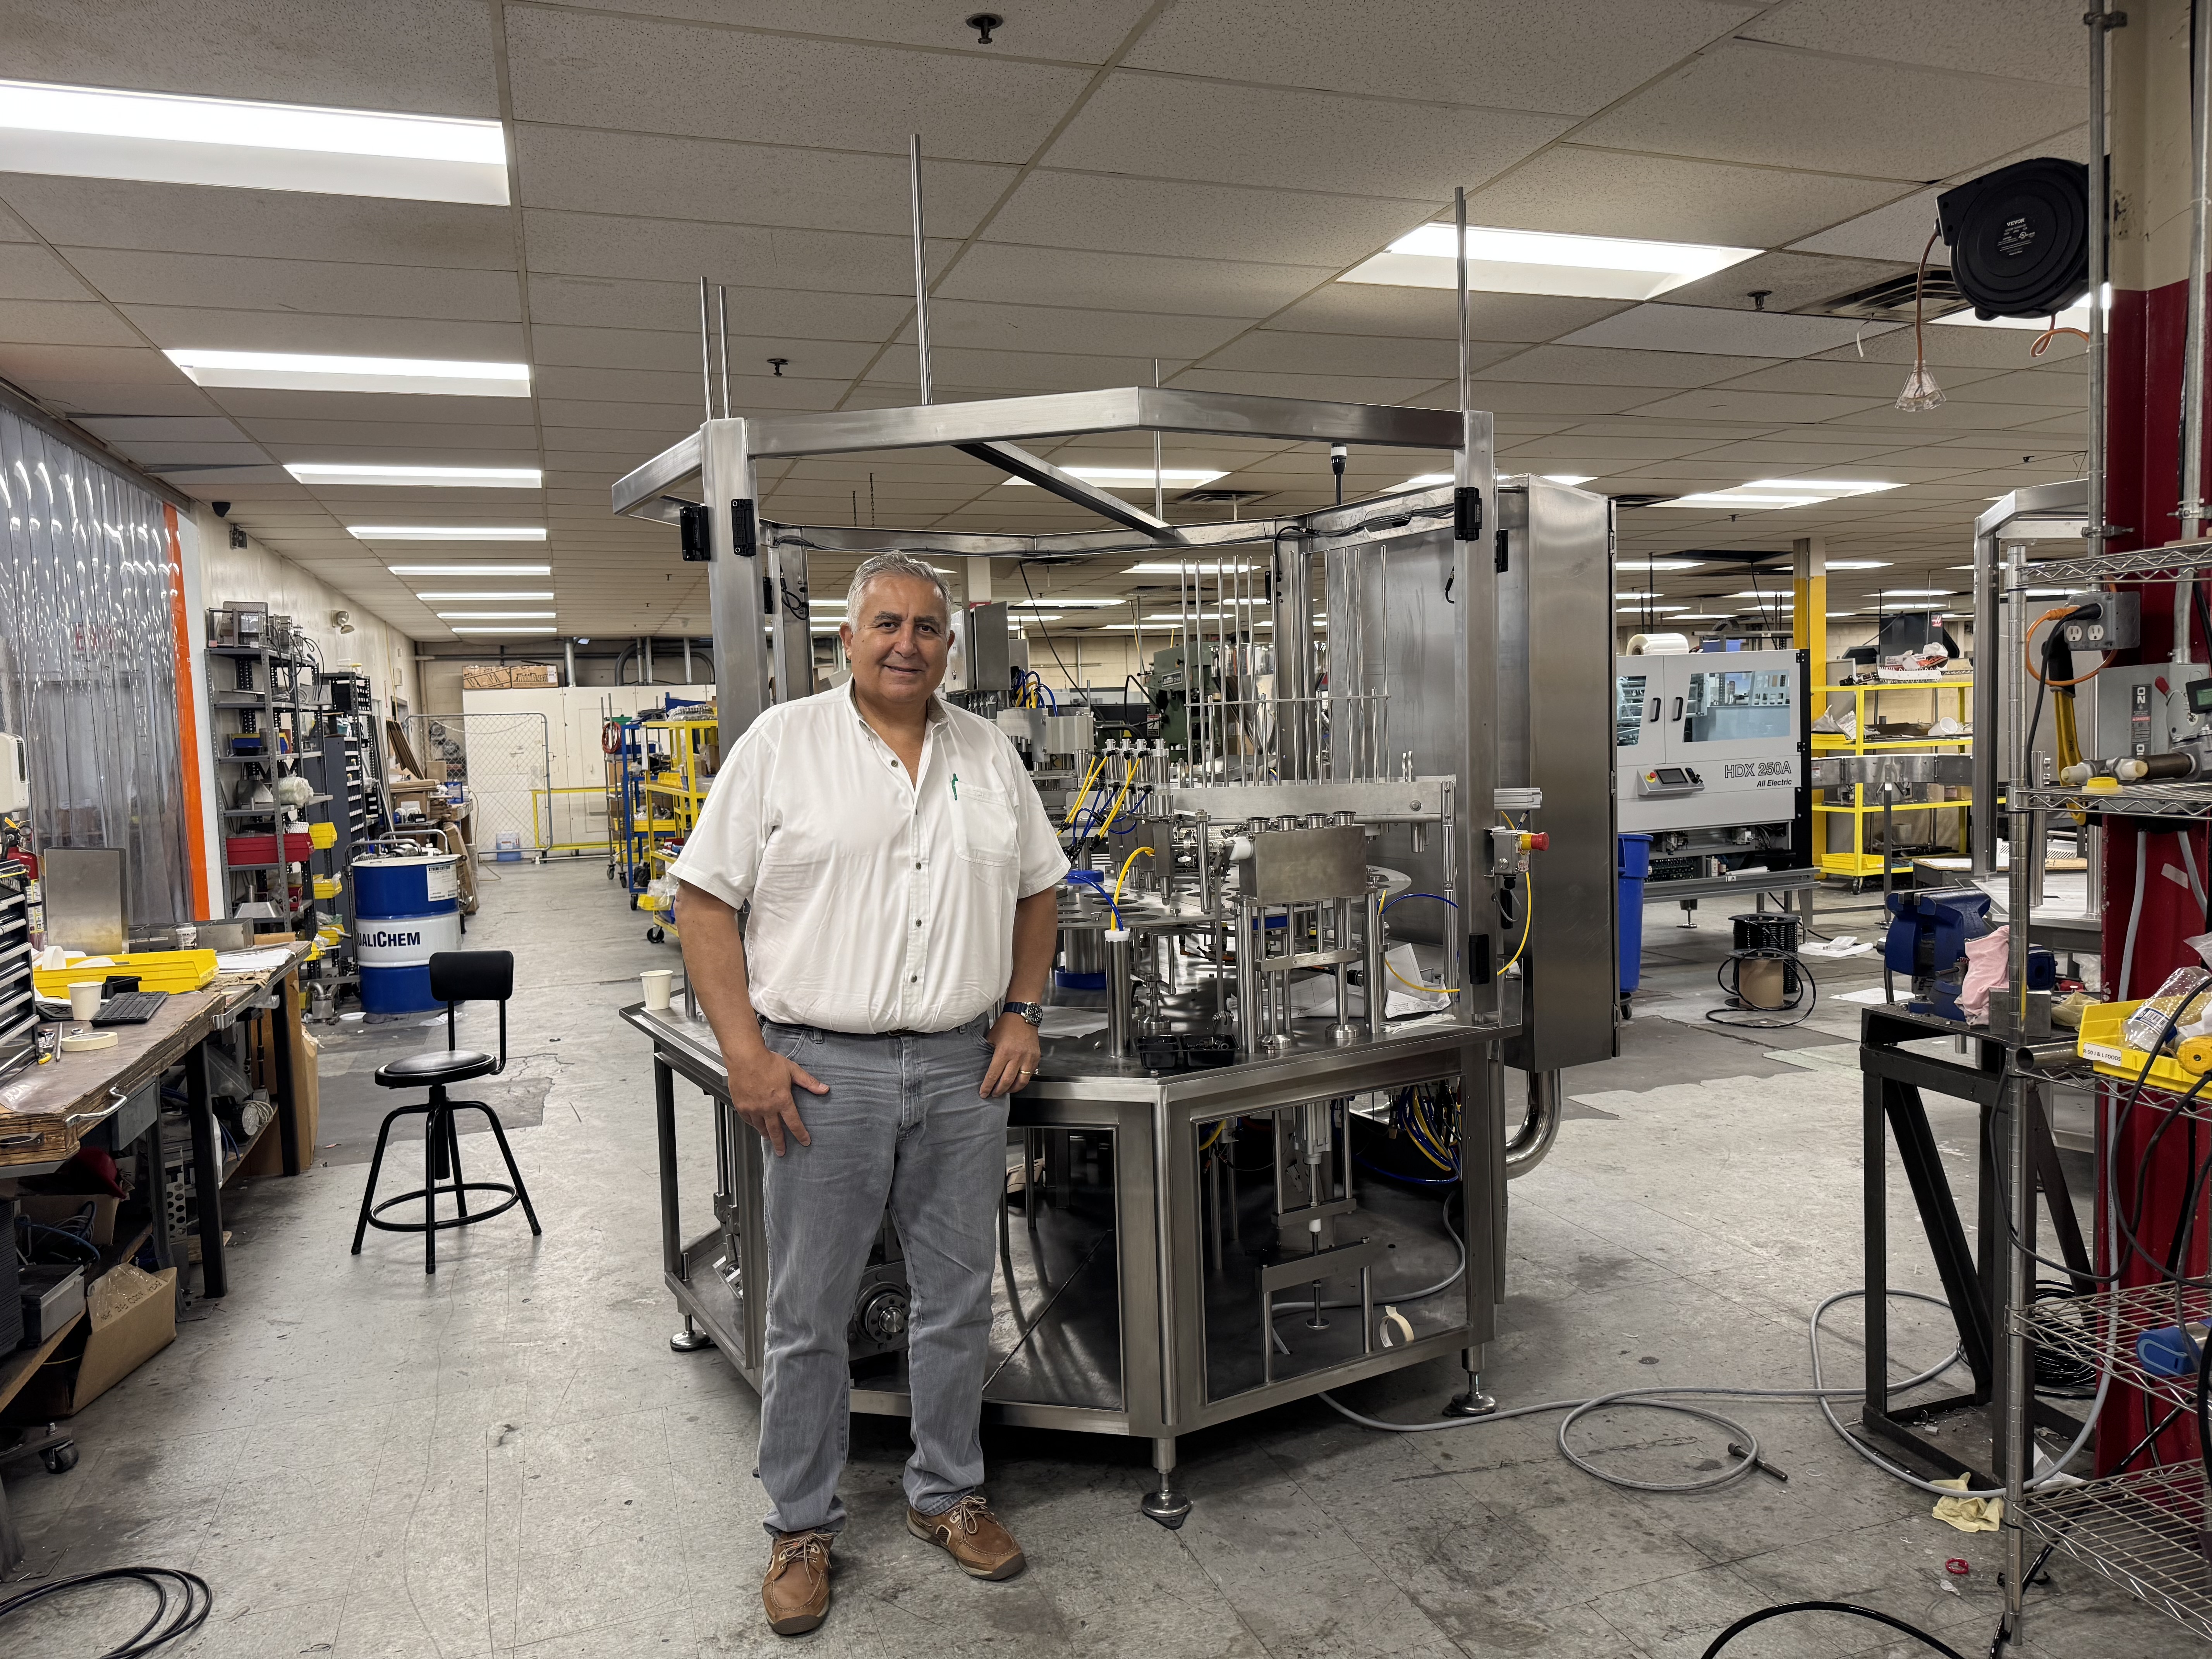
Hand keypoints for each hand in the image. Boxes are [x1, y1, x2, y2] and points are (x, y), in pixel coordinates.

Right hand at [728, 1041, 827, 1155]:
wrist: (745, 1057)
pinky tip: (756, 1124)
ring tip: (769, 1139)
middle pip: (776, 1132)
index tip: (805, 1141)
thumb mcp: (792, 1070)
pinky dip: (753, 1124)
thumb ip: (809, 1082)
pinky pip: (748, 1120)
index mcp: (782, 1100)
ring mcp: (753, 1109)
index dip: (801, 1134)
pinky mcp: (741, 1106)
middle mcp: (768, 1108)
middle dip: (780, 1144)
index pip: (794, 1123)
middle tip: (782, 1152)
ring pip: (761, 1127)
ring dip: (766, 1135)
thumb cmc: (767, 1062)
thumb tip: (824, 1089)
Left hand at [981, 1012, 1040, 1097]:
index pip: (994, 1074)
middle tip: (994, 1094)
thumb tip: (984, 1066)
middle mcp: (1017, 1056)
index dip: (987, 1086)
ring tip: (1005, 1090)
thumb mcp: (992, 1037)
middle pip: (1007, 1081)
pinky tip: (1016, 1081)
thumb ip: (988, 1052)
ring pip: (1021, 1082)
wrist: (1023, 1016)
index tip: (983, 1093)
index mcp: (1004, 1051)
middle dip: (998, 1091)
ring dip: (1012, 1089)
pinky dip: (1022, 1081)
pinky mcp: (1035, 1058)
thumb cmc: (1007, 1025)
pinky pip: (1029, 1075)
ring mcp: (1028, 1058)